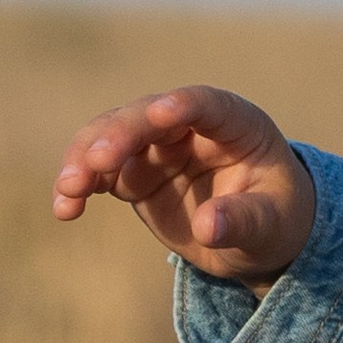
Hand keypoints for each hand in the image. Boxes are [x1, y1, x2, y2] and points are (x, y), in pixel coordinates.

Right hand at [50, 84, 316, 283]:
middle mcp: (188, 125)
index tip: (160, 113)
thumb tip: (209, 226)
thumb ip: (244, 221)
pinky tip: (65, 209)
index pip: (205, 104)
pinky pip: (99, 172)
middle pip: (146, 116)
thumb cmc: (276, 221)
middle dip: (118, 136)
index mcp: (234, 122)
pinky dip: (79, 186)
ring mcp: (156, 146)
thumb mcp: (272, 226)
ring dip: (85, 158)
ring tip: (69, 191)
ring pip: (111, 136)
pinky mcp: (134, 173)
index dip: (182, 105)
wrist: (258, 238)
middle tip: (95, 163)